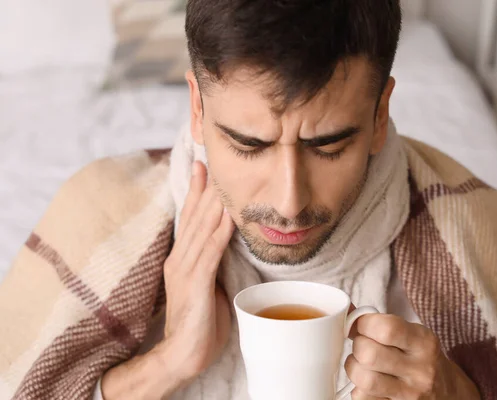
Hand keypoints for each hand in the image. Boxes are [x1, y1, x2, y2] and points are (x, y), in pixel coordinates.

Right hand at [159, 161, 234, 381]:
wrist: (184, 354)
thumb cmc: (201, 323)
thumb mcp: (206, 286)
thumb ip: (211, 263)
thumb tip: (226, 242)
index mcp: (181, 259)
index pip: (190, 219)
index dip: (197, 192)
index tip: (204, 167)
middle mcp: (179, 259)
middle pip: (195, 216)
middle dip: (206, 188)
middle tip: (214, 159)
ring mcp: (185, 270)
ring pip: (202, 228)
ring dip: (215, 202)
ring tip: (224, 177)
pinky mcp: (195, 284)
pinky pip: (210, 251)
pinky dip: (220, 231)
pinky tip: (229, 215)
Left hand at [345, 314, 479, 399]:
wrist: (447, 392)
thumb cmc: (420, 357)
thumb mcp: (411, 334)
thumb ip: (380, 322)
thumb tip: (346, 311)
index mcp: (424, 343)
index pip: (386, 329)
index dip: (364, 324)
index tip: (362, 325)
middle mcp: (420, 370)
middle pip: (369, 354)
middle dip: (357, 346)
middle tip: (362, 345)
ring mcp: (409, 395)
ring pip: (364, 379)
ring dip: (354, 368)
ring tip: (362, 364)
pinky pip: (363, 398)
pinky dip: (359, 389)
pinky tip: (369, 383)